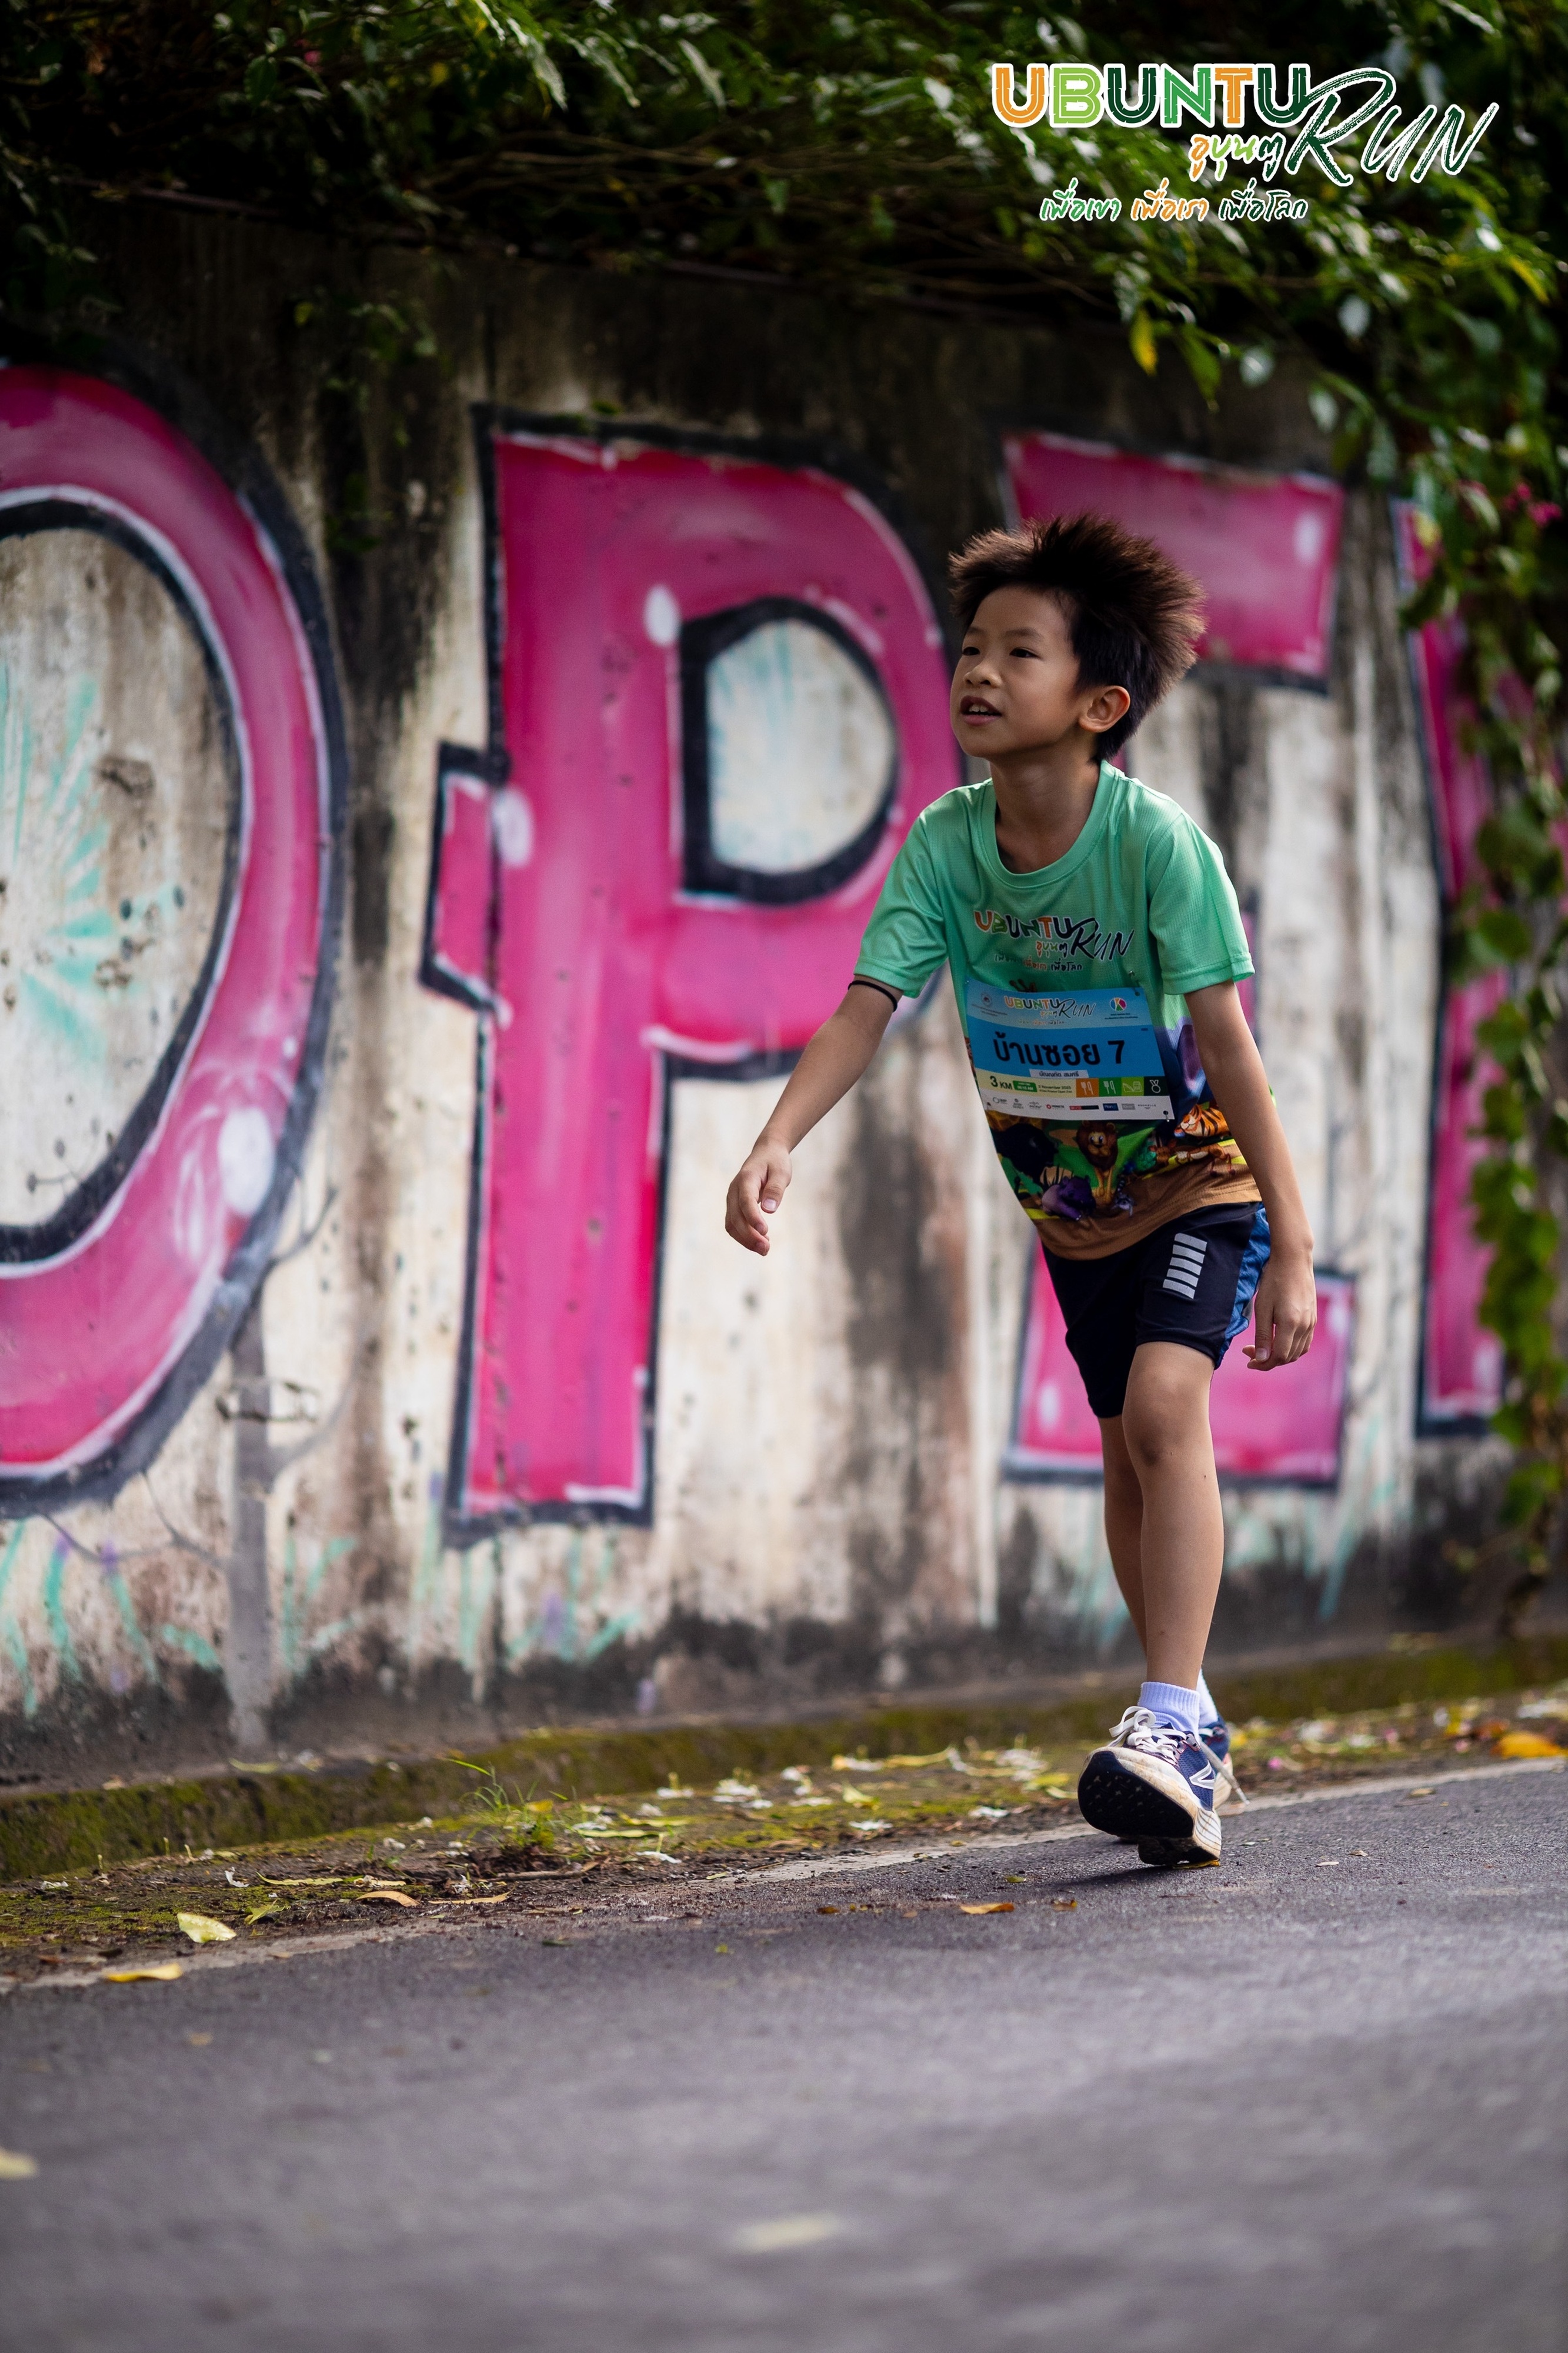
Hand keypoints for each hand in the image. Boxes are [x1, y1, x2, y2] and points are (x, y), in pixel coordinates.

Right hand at [725, 1136, 791, 1254]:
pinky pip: (734, 1224)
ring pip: (732, 1224)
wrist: (766, 1153)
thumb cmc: (775, 1162)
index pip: (746, 1202)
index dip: (753, 1218)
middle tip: (766, 1249)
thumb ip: (775, 1189)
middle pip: (736, 1217)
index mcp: (746, 1179)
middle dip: (749, 1236)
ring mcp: (732, 1198)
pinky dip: (744, 1236)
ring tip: (764, 1250)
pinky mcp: (734, 1206)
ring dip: (746, 1240)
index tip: (765, 1232)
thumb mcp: (782, 1172)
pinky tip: (760, 1240)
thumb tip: (769, 1210)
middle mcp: (734, 1190)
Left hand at [1244, 1247, 1316, 1368]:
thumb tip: (1262, 1358)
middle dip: (1269, 1360)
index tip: (1248, 1359)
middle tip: (1251, 1351)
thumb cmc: (1274, 1281)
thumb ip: (1263, 1335)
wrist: (1293, 1260)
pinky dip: (1292, 1348)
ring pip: (1298, 1352)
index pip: (1279, 1357)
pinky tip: (1279, 1340)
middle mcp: (1305, 1326)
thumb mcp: (1262, 1308)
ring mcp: (1311, 1322)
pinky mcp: (1313, 1318)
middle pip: (1289, 1357)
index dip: (1263, 1363)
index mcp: (1291, 1324)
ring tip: (1263, 1347)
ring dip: (1281, 1355)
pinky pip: (1304, 1342)